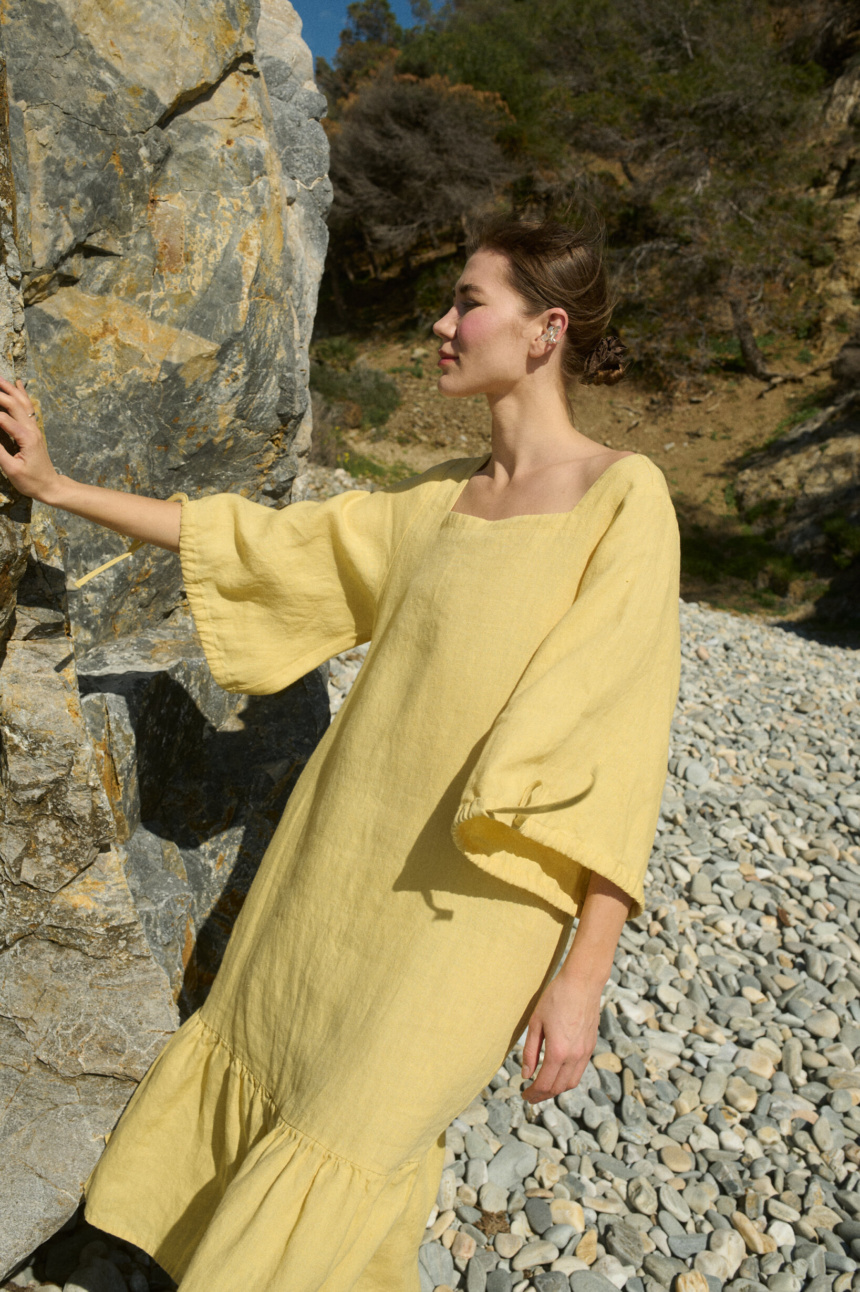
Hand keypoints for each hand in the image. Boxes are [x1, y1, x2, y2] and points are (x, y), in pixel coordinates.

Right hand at [0, 376, 63, 501]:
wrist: (50, 486)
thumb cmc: (31, 481)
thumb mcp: (11, 469)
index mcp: (25, 438)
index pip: (2, 418)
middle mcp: (31, 429)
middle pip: (14, 404)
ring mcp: (34, 428)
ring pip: (22, 402)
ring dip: (9, 389)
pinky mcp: (34, 430)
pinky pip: (28, 407)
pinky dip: (22, 394)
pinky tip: (18, 384)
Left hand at [520, 972, 600, 1103]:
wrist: (582, 982)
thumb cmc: (555, 998)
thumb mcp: (536, 1022)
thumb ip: (530, 1051)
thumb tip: (526, 1074)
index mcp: (558, 1051)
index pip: (544, 1084)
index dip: (533, 1094)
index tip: (524, 1095)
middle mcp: (574, 1056)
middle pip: (558, 1088)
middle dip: (543, 1095)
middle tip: (530, 1096)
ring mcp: (585, 1052)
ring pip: (571, 1082)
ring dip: (556, 1089)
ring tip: (543, 1087)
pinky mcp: (591, 1046)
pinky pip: (579, 1071)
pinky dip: (567, 1078)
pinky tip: (557, 1073)